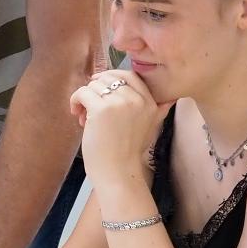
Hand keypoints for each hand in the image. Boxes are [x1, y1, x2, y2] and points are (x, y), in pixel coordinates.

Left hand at [69, 70, 168, 188]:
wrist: (118, 172)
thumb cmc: (129, 152)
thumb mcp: (151, 127)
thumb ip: (160, 110)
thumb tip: (171, 98)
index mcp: (150, 102)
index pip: (130, 75)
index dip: (112, 79)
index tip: (101, 90)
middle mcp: (137, 100)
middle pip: (109, 78)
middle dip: (97, 89)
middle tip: (90, 106)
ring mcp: (119, 103)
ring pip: (94, 85)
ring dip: (85, 97)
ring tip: (84, 116)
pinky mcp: (101, 109)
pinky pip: (82, 92)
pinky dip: (75, 101)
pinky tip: (77, 114)